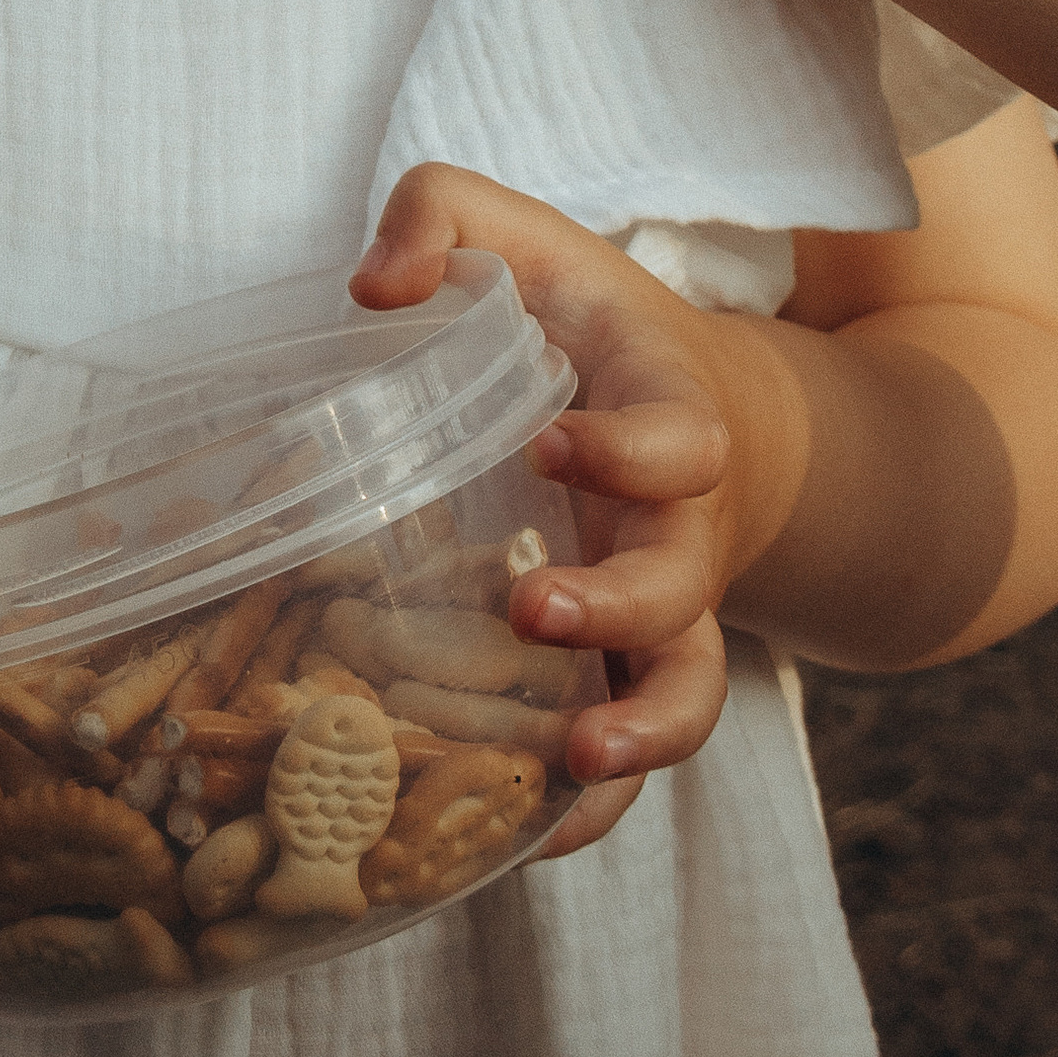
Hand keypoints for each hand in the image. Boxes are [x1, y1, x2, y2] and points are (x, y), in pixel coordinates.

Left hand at [352, 162, 746, 857]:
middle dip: (619, 610)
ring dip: (636, 736)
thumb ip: (441, 215)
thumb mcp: (517, 238)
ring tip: (570, 761)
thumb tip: (373, 287)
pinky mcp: (624, 669)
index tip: (553, 441)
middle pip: (683, 588)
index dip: (627, 450)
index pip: (681, 441)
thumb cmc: (577, 315)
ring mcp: (663, 613)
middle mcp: (680, 528)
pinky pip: (629, 751)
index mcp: (667, 419)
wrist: (681, 398)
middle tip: (530, 607)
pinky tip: (519, 841)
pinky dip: (591, 807)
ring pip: (684, 694)